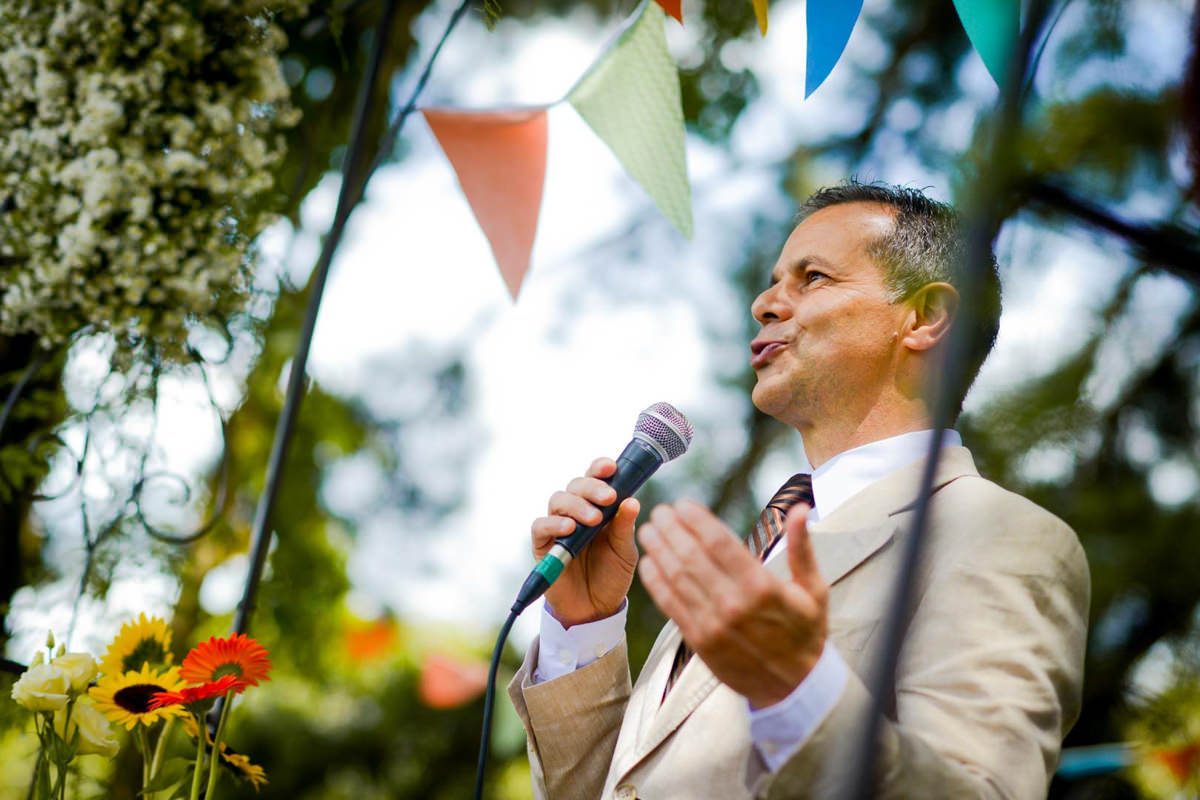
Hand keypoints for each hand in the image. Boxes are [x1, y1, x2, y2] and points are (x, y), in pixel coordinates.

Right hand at [531, 458, 639, 627]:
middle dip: (592, 487)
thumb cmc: (611, 576)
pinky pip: (540, 526)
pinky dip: (553, 524)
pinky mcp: (543, 545)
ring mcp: (558, 527)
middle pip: (576, 485)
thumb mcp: (625, 551)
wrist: (595, 610)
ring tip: (594, 519)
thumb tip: (632, 500)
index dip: (600, 468)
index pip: (595, 479)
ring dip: (576, 505)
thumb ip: (624, 527)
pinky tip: (570, 529)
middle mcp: (577, 512)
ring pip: (558, 500)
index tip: (611, 467)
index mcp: (599, 507)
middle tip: (608, 498)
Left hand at [637, 500, 826, 708]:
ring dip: (659, 551)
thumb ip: (803, 547)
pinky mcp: (700, 642)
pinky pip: (671, 607)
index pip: (720, 543)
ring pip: (677, 579)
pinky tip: (648, 564)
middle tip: (660, 512)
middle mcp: (734, 604)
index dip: (697, 521)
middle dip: (671, 530)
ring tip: (648, 531)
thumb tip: (800, 508)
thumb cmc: (805, 632)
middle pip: (692, 558)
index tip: (683, 504)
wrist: (795, 687)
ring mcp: (714, 625)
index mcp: (762, 587)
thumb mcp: (814, 589)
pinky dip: (656, 583)